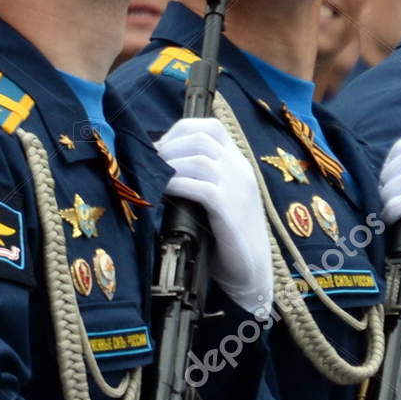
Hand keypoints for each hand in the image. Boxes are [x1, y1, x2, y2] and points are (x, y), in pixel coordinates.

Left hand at [155, 117, 272, 318]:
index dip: (180, 131)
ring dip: (169, 164)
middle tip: (150, 164)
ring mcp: (237, 189)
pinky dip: (176, 184)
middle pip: (201, 138)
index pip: (211, 128)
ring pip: (199, 158)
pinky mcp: (229, 210)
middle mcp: (240, 170)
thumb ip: (201, 179)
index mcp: (238, 163)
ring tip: (154, 177)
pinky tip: (164, 191)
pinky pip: (200, 186)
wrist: (251, 271)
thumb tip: (162, 165)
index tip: (160, 148)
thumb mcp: (218, 199)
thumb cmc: (227, 238)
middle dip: (169, 147)